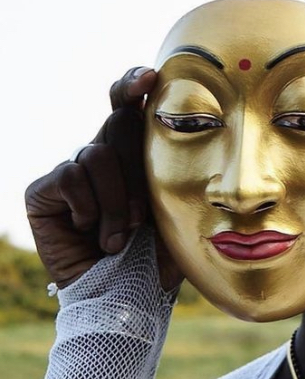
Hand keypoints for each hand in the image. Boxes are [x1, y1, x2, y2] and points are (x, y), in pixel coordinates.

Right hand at [25, 67, 181, 290]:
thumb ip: (168, 175)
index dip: (133, 86)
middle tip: (142, 219)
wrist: (123, 301)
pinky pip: (72, 176)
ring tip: (119, 239)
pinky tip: (92, 234)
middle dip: (137, 172)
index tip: (151, 77)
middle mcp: (100, 160)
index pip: (128, 109)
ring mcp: (71, 174)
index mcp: (132, 161)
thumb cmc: (153, 264)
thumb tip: (186, 130)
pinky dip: (90, 208)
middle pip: (118, 126)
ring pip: (98, 154)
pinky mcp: (44, 191)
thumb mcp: (170, 217)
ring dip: (117, 203)